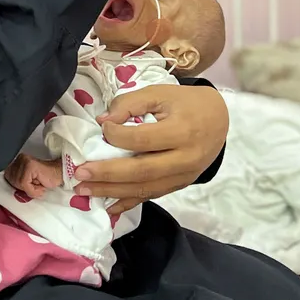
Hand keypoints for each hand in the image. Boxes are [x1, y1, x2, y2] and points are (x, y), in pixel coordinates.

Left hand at [3, 153, 62, 199]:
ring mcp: (24, 161)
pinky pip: (25, 184)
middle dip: (24, 187)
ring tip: (39, 184)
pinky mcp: (30, 166)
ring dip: (31, 189)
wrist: (60, 175)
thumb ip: (17, 181)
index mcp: (17, 160)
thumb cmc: (45, 180)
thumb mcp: (27, 182)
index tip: (28, 185)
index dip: (17, 185)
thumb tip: (8, 185)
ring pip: (18, 183)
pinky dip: (34, 190)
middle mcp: (20, 158)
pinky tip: (41, 186)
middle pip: (12, 180)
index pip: (7, 176)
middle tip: (36, 184)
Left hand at [72, 84, 227, 214]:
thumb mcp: (161, 93)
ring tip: (84, 190)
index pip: (143, 139)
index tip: (101, 127)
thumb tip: (103, 122)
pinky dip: (128, 202)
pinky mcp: (178, 185)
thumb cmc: (186, 104)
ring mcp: (183, 177)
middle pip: (142, 171)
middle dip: (107, 174)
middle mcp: (185, 159)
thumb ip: (131, 103)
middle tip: (80, 173)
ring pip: (144, 189)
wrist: (219, 120)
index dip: (117, 135)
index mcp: (183, 132)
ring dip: (111, 191)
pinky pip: (151, 196)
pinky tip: (107, 206)